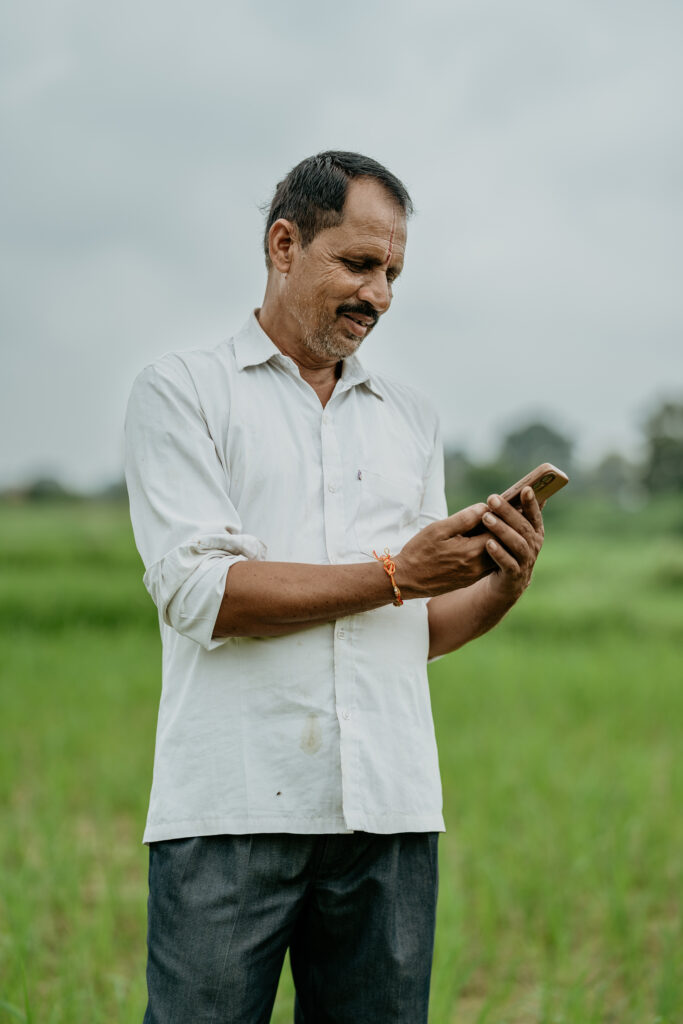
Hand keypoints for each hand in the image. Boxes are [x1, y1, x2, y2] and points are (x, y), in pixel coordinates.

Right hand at [393, 503, 494, 598]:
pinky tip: (482, 543)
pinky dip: (490, 553)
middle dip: (502, 529)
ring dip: (497, 542)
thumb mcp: (438, 529)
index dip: (501, 517)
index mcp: (471, 551)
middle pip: (502, 545)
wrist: (406, 580)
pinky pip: (488, 565)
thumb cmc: (419, 551)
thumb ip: (464, 518)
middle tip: (502, 515)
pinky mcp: (469, 581)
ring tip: (492, 528)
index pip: (499, 531)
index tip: (500, 506)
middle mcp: (478, 566)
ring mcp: (474, 576)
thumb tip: (484, 507)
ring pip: (497, 556)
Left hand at [481, 487, 544, 604]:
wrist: (506, 581)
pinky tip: (488, 543)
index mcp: (535, 532)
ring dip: (502, 530)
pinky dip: (499, 553)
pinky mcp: (514, 575)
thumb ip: (519, 513)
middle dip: (508, 512)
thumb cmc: (509, 548)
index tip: (525, 489)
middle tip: (492, 499)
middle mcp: (534, 545)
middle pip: (523, 527)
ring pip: (517, 544)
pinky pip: (508, 563)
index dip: (532, 502)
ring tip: (486, 518)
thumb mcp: (515, 530)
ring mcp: (525, 561)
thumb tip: (528, 487)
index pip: (535, 515)